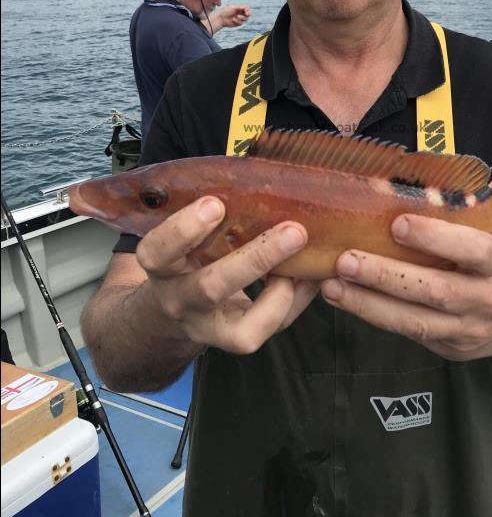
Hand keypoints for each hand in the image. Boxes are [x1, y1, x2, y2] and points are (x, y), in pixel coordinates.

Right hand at [136, 196, 317, 353]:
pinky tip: (309, 272)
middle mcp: (180, 301)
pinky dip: (296, 299)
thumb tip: (260, 175)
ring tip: (308, 260)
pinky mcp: (238, 341)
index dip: (184, 230)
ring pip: (245, 326)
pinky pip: (272, 328)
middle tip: (293, 230)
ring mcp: (209, 328)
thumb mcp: (183, 235)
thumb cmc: (187, 255)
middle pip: (211, 288)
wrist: (173, 311)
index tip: (214, 204)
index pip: (157, 252)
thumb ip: (207, 213)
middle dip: (256, 259)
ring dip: (283, 290)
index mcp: (161, 266)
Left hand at [214, 4, 251, 29]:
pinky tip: (233, 20)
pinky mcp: (238, 23)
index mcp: (239, 9)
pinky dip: (237, 21)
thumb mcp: (233, 8)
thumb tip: (246, 8)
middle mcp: (240, 13)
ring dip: (242, 18)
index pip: (247, 9)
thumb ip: (240, 8)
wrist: (221, 18)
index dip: (248, 10)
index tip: (246, 11)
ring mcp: (240, 19)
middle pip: (248, 14)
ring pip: (245, 19)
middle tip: (246, 14)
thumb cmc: (226, 11)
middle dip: (248, 14)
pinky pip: (241, 23)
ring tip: (237, 16)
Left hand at [321, 214, 491, 360]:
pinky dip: (374, 315)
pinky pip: (407, 333)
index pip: (473, 250)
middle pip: (435, 291)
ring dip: (368, 303)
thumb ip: (453, 225)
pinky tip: (346, 299)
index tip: (397, 223)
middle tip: (345, 260)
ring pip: (414, 322)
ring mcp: (467, 330)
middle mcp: (486, 300)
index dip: (436, 237)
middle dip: (385, 276)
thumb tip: (393, 192)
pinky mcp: (449, 350)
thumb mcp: (490, 239)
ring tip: (332, 286)